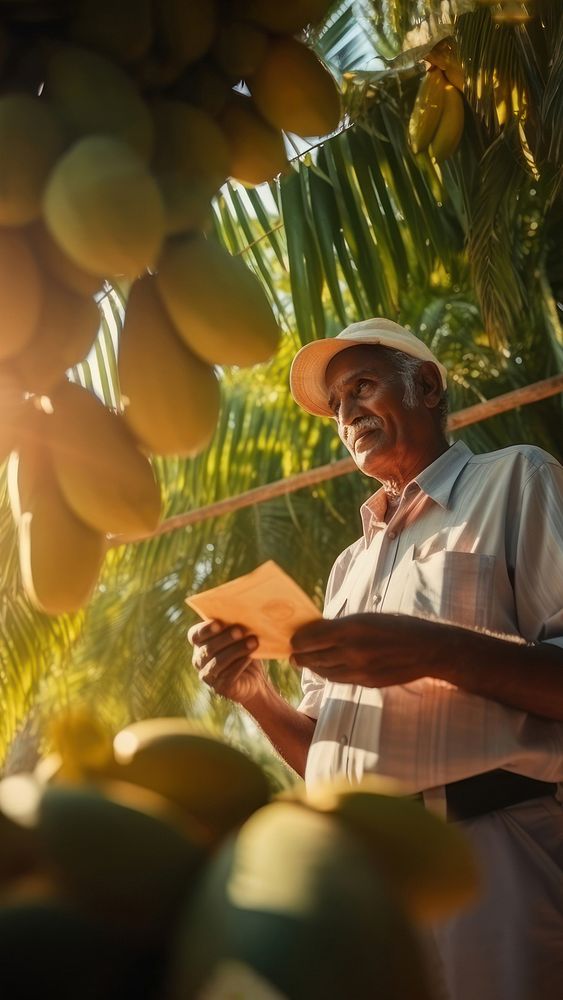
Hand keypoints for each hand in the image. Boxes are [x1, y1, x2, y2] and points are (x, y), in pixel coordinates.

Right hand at [187, 619, 267, 705]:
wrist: (254, 680)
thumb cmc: (245, 651)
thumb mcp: (240, 636)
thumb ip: (235, 625)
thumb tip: (245, 610)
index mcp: (200, 643)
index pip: (195, 635)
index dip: (205, 629)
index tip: (219, 623)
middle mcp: (199, 660)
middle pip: (208, 648)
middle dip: (225, 638)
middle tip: (241, 631)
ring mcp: (208, 676)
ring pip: (218, 662)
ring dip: (236, 650)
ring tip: (253, 642)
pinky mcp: (219, 688)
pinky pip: (227, 676)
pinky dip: (239, 665)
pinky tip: (249, 658)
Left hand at [290, 612, 439, 686]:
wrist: (428, 649)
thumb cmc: (399, 626)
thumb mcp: (367, 618)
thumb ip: (341, 626)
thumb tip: (317, 630)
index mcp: (350, 629)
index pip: (309, 638)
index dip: (298, 640)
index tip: (293, 639)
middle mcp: (351, 651)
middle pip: (312, 657)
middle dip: (300, 655)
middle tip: (292, 653)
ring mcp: (359, 670)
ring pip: (323, 671)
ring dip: (311, 666)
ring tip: (304, 662)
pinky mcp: (366, 683)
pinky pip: (339, 680)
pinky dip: (328, 674)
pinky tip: (325, 669)